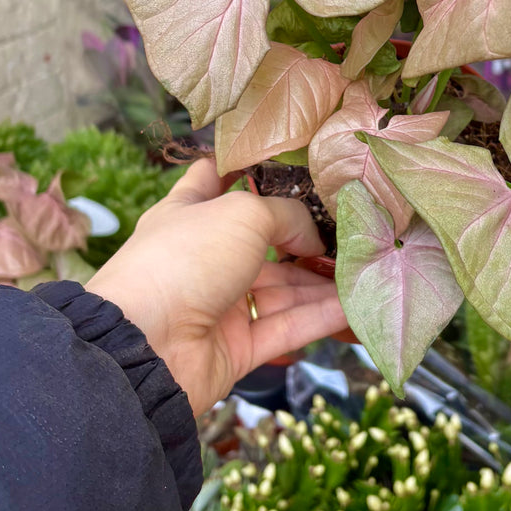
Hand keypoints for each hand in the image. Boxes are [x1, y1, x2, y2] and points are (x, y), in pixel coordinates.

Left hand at [85, 158, 346, 414]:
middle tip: (350, 229)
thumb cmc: (185, 260)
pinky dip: (319, 316)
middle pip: (263, 241)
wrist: (145, 348)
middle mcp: (204, 257)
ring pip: (281, 288)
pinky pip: (286, 327)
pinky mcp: (237, 347)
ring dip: (321, 281)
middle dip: (305, 237)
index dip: (243, 167)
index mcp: (187, 214)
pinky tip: (355, 305)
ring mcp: (220, 304)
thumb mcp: (243, 215)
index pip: (212, 179)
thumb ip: (287, 216)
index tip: (283, 161)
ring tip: (366, 269)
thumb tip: (313, 237)